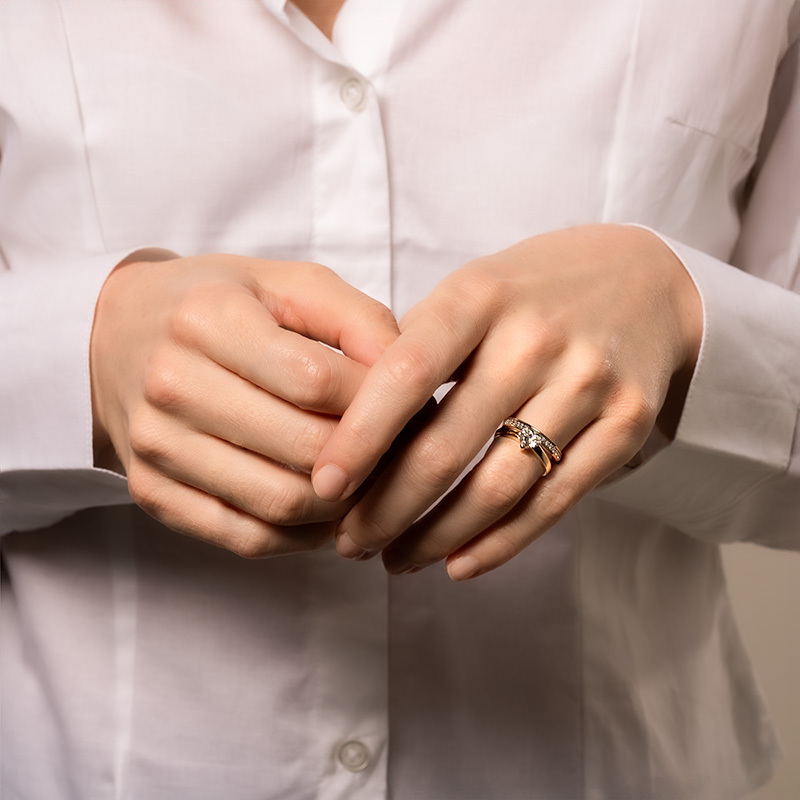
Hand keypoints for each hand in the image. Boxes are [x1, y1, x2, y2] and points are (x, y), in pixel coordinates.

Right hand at [90, 252, 398, 555]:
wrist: (118, 334)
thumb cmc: (219, 305)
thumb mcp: (288, 284)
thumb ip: (357, 320)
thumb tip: (409, 378)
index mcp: (208, 319)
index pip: (317, 382)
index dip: (378, 401)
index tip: (407, 403)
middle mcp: (171, 384)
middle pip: (304, 448)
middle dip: (372, 458)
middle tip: (402, 450)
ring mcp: (156, 447)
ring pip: (281, 504)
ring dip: (344, 504)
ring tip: (371, 480)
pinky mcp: (152, 492)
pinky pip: (247, 538)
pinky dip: (302, 537)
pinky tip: (327, 511)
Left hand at [311, 225, 702, 578]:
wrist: (646, 281)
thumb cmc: (533, 292)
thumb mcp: (472, 291)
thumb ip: (417, 351)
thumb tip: (353, 434)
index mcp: (479, 296)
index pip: (404, 375)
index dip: (358, 439)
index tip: (324, 486)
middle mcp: (535, 338)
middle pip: (445, 448)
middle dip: (386, 509)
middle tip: (351, 541)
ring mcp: (587, 383)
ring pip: (496, 487)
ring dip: (435, 538)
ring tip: (396, 561)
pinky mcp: (628, 424)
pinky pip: (552, 502)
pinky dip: (498, 544)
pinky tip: (458, 563)